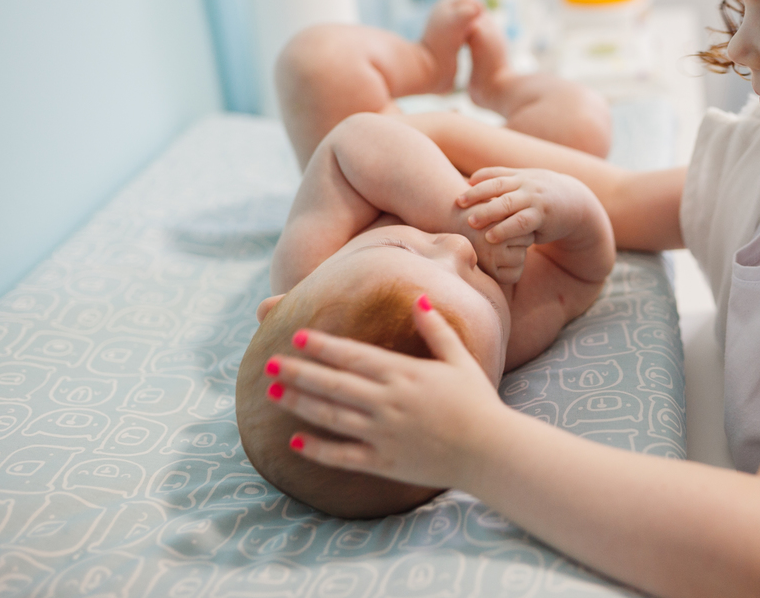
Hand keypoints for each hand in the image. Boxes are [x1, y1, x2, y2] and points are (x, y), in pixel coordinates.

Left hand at [264, 295, 508, 487]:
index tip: (296, 336)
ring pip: (331, 417)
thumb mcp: (459, 359)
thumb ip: (436, 329)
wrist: (490, 451)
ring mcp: (383, 434)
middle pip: (333, 384)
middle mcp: (387, 402)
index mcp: (404, 375)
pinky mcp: (384, 462)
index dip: (322, 346)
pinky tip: (294, 440)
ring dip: (299, 403)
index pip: (353, 356)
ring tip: (272, 392)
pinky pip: (342, 456)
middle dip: (299, 371)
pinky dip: (316, 448)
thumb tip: (419, 297)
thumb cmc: (478, 401)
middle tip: (269, 362)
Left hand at [458, 167, 587, 246]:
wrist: (577, 204)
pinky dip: (504, 229)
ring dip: (488, 212)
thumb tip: (471, 180)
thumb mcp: (526, 184)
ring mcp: (534, 199)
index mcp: (520, 177)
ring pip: (507, 204)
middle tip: (459, 203)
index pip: (495, 175)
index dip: (478, 180)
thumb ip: (503, 180)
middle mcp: (526, 185)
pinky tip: (491, 237)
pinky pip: (521, 222)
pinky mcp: (542, 216)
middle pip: (497, 186)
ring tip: (471, 222)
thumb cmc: (544, 196)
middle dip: (477, 195)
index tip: (462, 189)